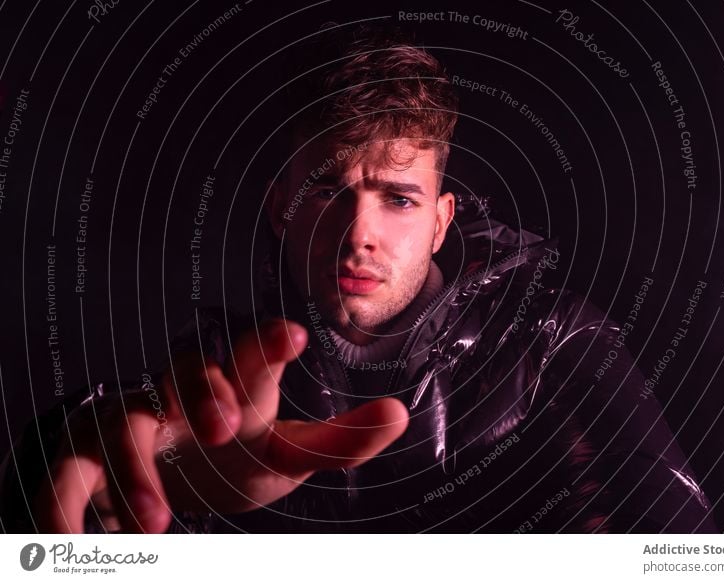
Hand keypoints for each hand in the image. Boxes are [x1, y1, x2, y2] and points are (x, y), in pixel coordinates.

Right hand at [35, 319, 408, 532]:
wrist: (160, 475)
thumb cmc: (233, 452)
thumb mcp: (284, 451)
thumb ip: (338, 440)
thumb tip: (398, 413)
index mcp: (236, 386)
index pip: (253, 355)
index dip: (268, 343)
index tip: (294, 336)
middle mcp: (180, 392)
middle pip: (186, 370)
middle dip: (203, 391)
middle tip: (223, 429)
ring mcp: (129, 421)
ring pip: (124, 423)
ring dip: (136, 468)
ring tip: (157, 523)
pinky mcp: (83, 458)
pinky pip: (67, 476)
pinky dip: (63, 509)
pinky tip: (69, 546)